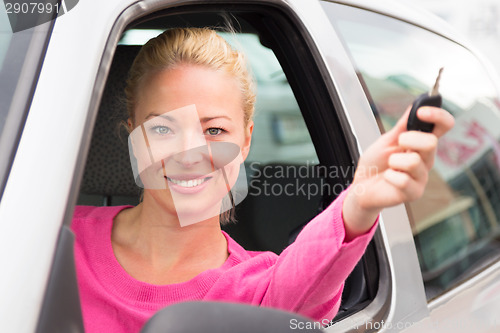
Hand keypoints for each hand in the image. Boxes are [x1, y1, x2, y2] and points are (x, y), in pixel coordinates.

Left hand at [342, 106, 454, 240]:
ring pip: (414, 161)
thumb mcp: (387, 140)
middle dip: (408, 140)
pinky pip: (402, 179)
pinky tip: (387, 179)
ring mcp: (422, 177)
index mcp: (422, 144)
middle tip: (397, 146)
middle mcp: (426, 160)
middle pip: (431, 142)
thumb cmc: (375, 164)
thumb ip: (402, 125)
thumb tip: (416, 105)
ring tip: (390, 167)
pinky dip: (389, 176)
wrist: (361, 186)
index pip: (444, 126)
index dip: (438, 116)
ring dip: (394, 161)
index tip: (421, 111)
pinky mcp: (414, 193)